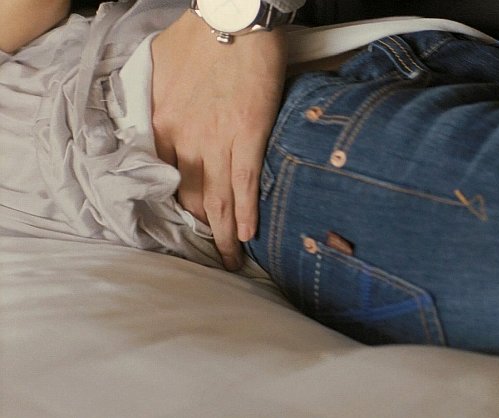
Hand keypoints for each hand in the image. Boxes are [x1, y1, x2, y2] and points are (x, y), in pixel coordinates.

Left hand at [151, 11, 287, 269]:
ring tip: (230, 261)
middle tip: (208, 256)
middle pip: (191, 197)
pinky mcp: (249, 136)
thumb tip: (161, 117)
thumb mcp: (158, 68)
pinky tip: (247, 234)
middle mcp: (186, 141)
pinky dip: (246, 211)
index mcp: (162, 124)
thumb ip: (158, 100)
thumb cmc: (197, 37)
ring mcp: (218, 141)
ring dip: (222, 235)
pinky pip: (245, 183)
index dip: (176, 205)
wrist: (232, 19)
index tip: (185, 224)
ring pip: (217, 199)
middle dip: (199, 230)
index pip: (165, 177)